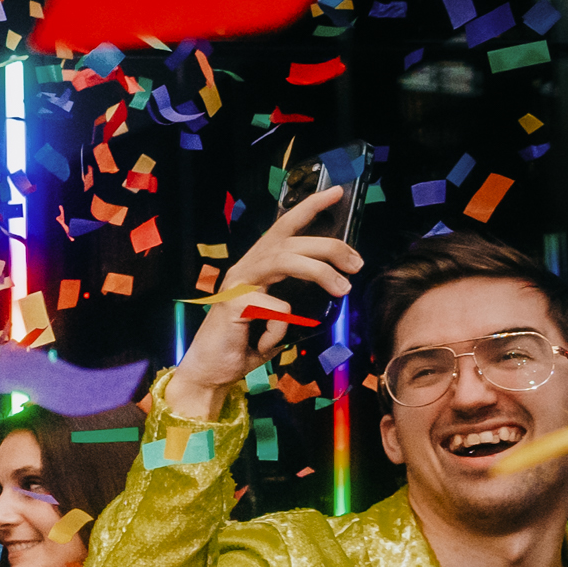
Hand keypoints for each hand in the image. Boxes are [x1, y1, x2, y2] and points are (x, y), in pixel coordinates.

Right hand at [166, 184, 355, 416]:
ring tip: (343, 288)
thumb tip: (335, 286)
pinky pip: (276, 307)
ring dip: (319, 271)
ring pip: (283, 260)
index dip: (309, 208)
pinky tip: (269, 342)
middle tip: (357, 264)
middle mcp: (245, 268)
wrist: (210, 374)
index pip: (283, 229)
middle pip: (290, 242)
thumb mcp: (280, 317)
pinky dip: (282, 326)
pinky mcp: (233, 305)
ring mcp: (237, 285)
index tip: (337, 192)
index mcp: (256, 266)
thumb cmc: (245, 345)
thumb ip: (298, 298)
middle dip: (330, 247)